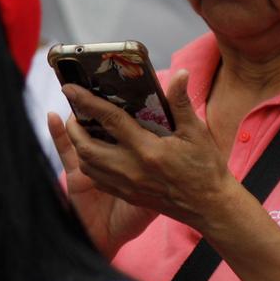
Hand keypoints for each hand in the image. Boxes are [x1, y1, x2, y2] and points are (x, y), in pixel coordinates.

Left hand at [57, 70, 239, 240]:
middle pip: (86, 146)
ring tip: (81, 130)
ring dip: (78, 146)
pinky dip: (89, 163)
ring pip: (86, 165)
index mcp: (147, 150)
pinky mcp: (125, 194)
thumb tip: (180, 74)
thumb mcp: (197, 133)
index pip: (110, 120)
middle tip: (75, 112)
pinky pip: (96, 179)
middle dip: (73, 127)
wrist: (209, 207)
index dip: (87, 102)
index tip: (70, 88)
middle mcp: (130, 168)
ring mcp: (125, 184)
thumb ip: (181, 103)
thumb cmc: (206, 167)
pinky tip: (95, 152)